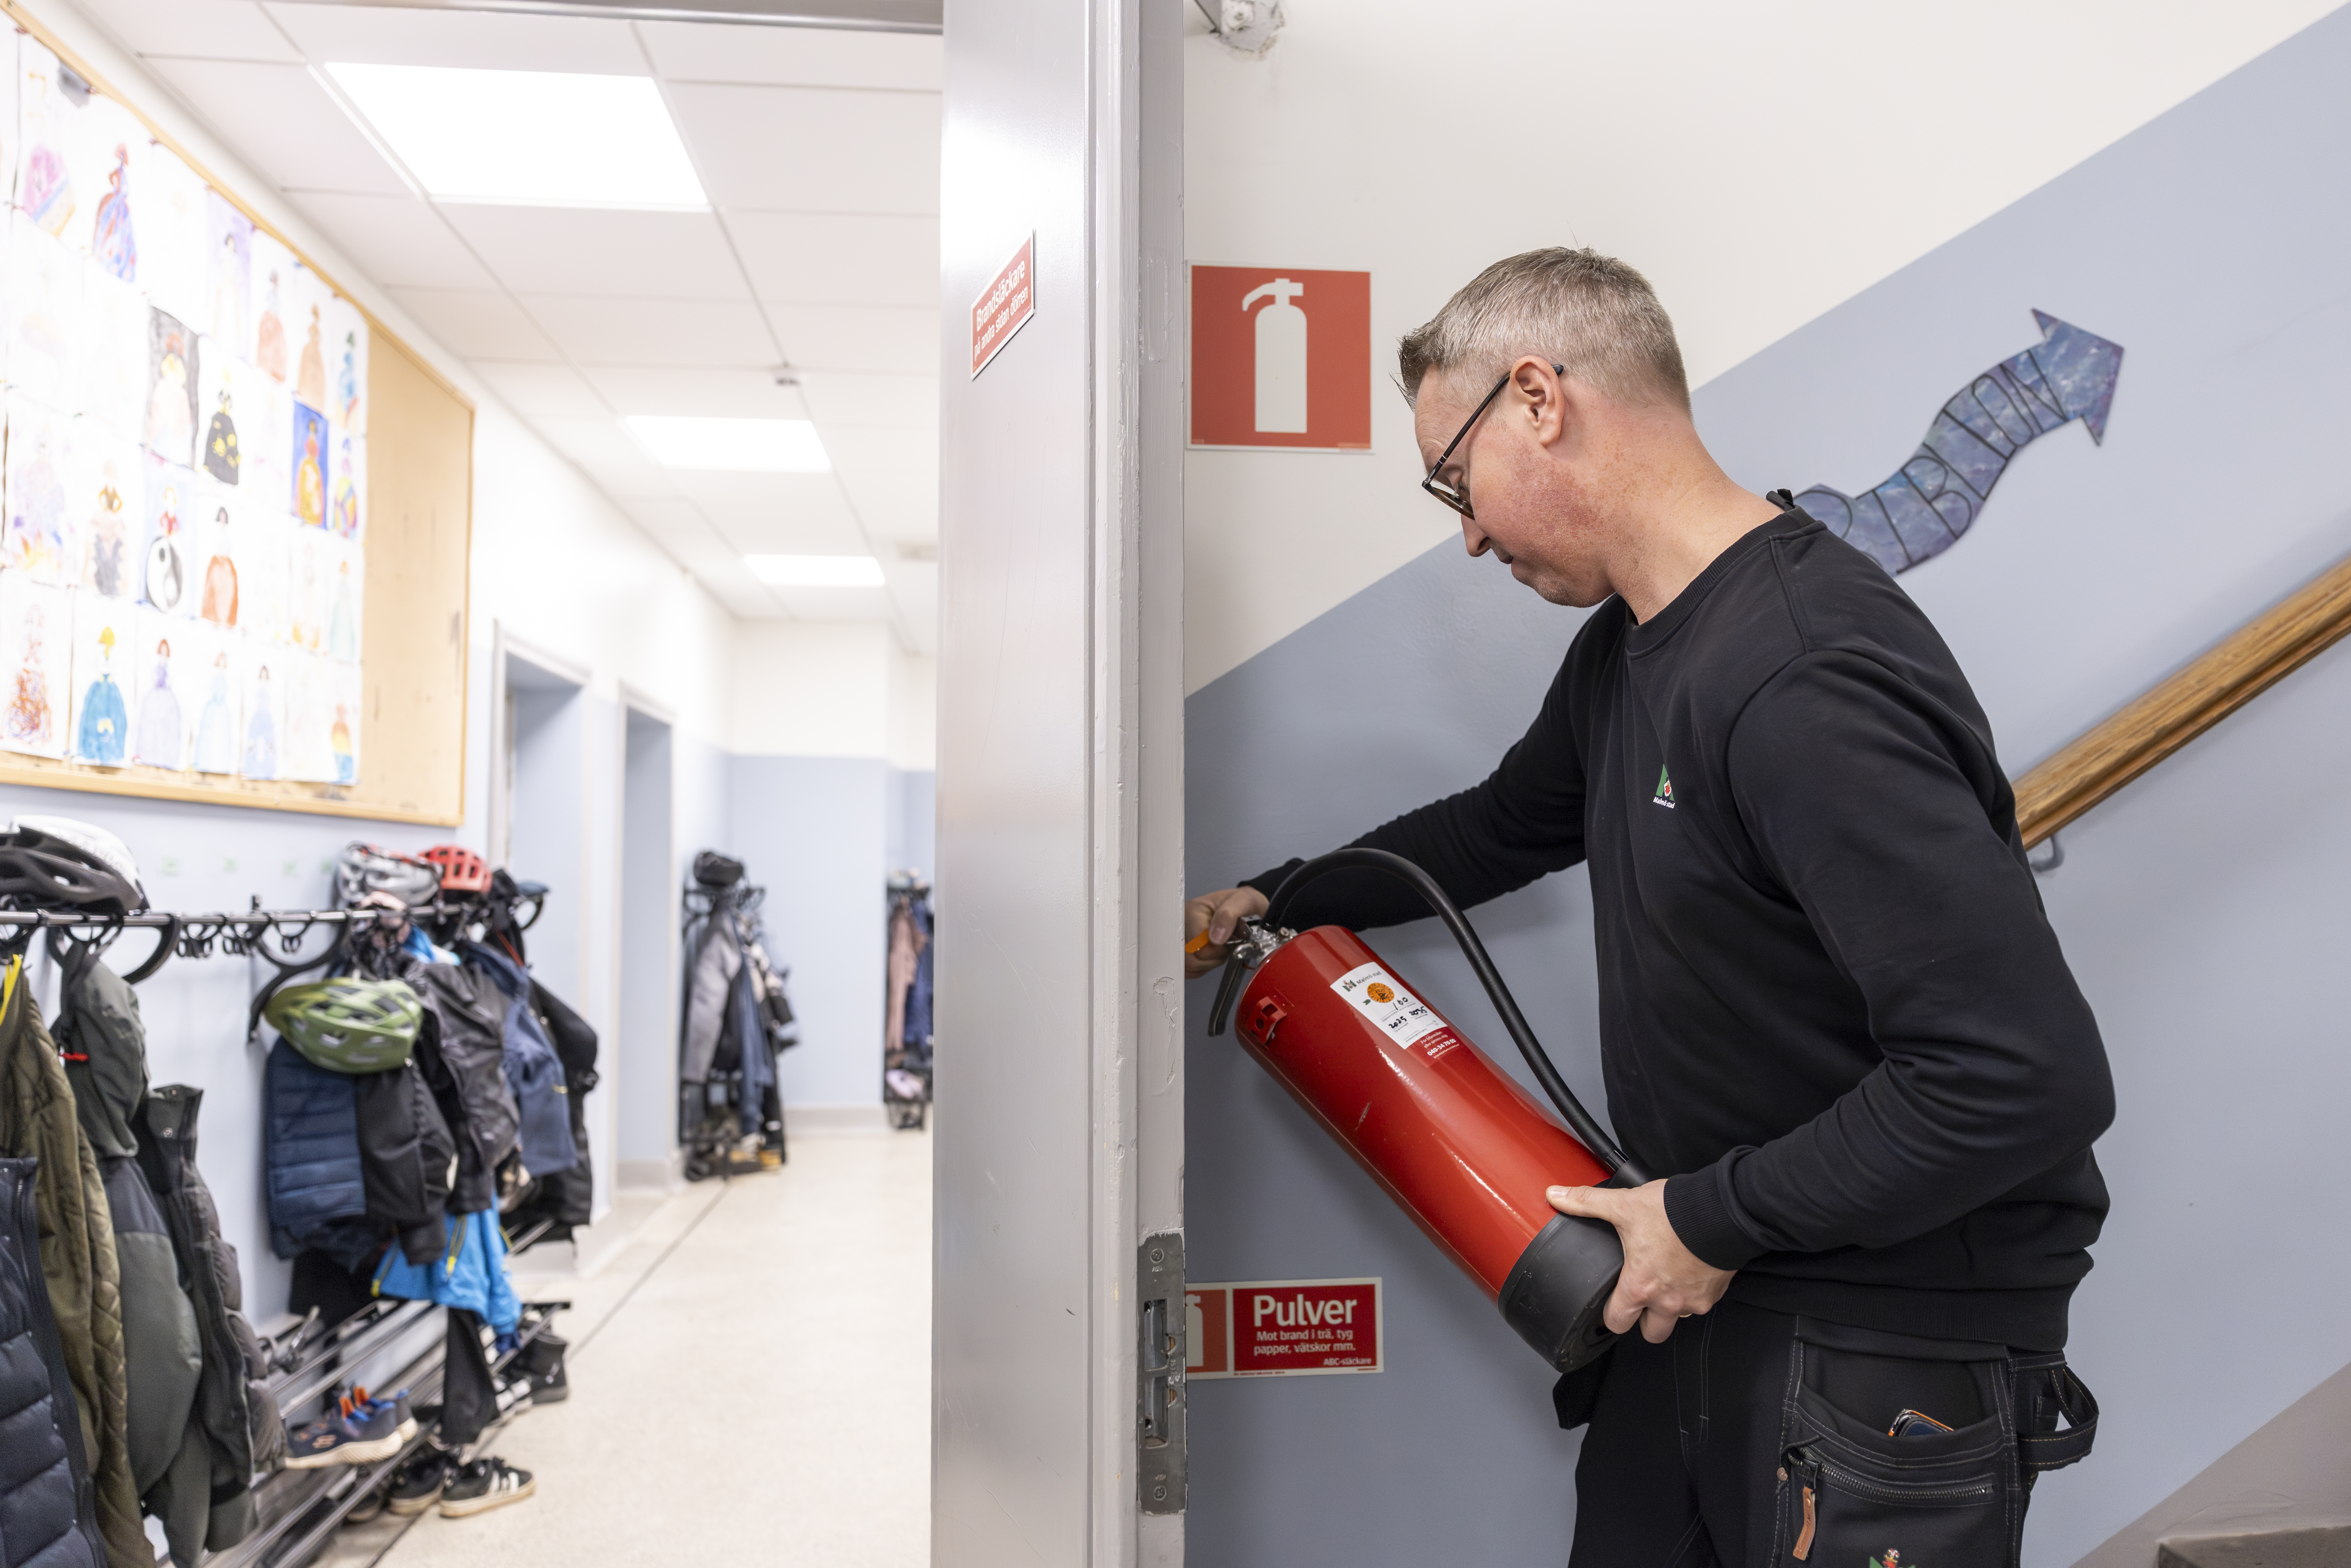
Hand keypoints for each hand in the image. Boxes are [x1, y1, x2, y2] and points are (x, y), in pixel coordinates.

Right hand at [1184, 886, 1268, 977]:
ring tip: (1218, 947)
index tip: (1229, 938)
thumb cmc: (1241, 901)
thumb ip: (1229, 915)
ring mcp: (1179, 939)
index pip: (1198, 946)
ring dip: (1210, 963)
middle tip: (1225, 944)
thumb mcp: (1244, 900)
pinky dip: (1203, 966)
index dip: (1218, 948)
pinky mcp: (1181, 950)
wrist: (1242, 903)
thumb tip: (1215, 939)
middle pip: (1191, 960)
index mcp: (1191, 911)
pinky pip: (1189, 970)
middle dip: (1214, 957)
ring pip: (1190, 967)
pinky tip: (1211, 952)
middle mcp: (1180, 925)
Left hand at [1546, 1179, 1733, 1343]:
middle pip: (1651, 1333)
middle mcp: (1667, 1302)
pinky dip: (1692, 1292)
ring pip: (1677, 1318)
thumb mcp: (1624, 1205)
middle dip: (1643, 1320)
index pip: (1617, 1322)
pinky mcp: (1715, 1293)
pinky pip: (1700, 1303)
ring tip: (1664, 1278)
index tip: (1610, 1303)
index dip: (1609, 1315)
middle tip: (1639, 1297)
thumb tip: (1557, 1196)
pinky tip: (1687, 1270)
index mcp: (1640, 1287)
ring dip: (1670, 1305)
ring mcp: (1693, 1301)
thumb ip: (1587, 1203)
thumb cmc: (1675, 1212)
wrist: (1721, 1210)